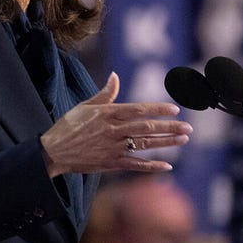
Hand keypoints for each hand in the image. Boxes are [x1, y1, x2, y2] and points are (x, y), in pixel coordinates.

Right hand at [40, 73, 190, 175]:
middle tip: (188, 127)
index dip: (158, 109)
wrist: (53, 152)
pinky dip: (151, 166)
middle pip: (146, 128)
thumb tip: (115, 76)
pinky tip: (167, 165)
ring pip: (144, 145)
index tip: (175, 109)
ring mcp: (113, 148)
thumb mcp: (86, 106)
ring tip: (184, 139)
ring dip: (166, 143)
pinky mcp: (111, 163)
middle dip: (170, 127)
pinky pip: (135, 165)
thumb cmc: (68, 126)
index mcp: (107, 114)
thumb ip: (105, 93)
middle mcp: (112, 131)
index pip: (138, 110)